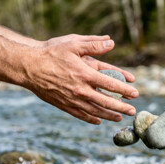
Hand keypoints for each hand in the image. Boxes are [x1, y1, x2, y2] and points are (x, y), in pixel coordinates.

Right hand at [22, 35, 138, 124]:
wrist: (28, 67)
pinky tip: (98, 121)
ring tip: (118, 117)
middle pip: (106, 101)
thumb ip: (93, 44)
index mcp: (85, 74)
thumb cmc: (51, 53)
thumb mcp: (73, 44)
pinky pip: (80, 115)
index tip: (135, 93)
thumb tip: (111, 42)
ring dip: (109, 115)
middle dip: (121, 107)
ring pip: (95, 111)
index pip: (111, 84)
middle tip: (132, 111)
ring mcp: (72, 100)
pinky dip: (91, 119)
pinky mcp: (63, 105)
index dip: (125, 90)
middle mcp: (81, 90)